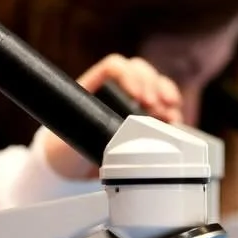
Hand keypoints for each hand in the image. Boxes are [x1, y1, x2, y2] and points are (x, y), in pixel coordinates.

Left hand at [40, 56, 183, 179]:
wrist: (71, 169)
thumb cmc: (63, 150)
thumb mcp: (67, 142)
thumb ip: (86, 135)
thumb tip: (113, 133)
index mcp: (92, 87)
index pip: (114, 67)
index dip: (128, 75)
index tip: (135, 95)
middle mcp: (115, 90)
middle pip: (140, 70)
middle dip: (152, 84)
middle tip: (154, 105)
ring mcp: (132, 103)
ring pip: (157, 85)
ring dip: (167, 95)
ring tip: (169, 113)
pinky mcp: (147, 120)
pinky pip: (166, 108)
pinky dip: (174, 113)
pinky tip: (174, 123)